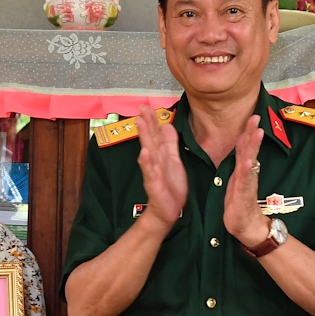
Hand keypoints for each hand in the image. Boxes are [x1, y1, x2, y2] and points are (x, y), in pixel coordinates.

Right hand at [134, 105, 186, 231]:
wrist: (168, 210)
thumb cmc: (170, 186)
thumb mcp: (174, 160)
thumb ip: (170, 143)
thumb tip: (166, 125)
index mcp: (161, 155)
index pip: (155, 134)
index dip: (151, 119)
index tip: (147, 106)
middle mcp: (155, 161)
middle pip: (150, 139)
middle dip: (146, 123)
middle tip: (141, 109)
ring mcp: (153, 172)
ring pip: (149, 152)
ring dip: (144, 138)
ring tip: (141, 123)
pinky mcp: (154, 184)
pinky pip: (150, 172)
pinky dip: (147, 163)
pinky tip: (144, 153)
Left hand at [223, 114, 270, 246]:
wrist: (246, 227)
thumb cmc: (240, 204)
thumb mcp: (236, 180)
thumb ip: (239, 162)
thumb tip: (240, 144)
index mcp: (242, 170)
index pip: (245, 147)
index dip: (248, 131)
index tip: (252, 116)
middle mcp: (247, 174)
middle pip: (250, 150)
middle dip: (252, 133)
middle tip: (256, 117)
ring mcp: (247, 184)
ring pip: (250, 162)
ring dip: (253, 147)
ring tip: (256, 133)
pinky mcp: (244, 196)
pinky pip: (246, 182)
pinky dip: (247, 171)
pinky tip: (249, 162)